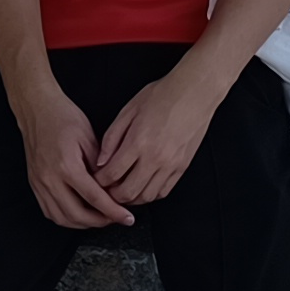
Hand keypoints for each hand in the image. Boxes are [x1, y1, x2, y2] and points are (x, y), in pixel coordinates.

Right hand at [16, 87, 132, 231]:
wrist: (37, 108)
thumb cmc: (62, 117)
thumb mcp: (89, 136)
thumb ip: (101, 165)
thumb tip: (111, 187)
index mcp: (66, 166)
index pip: (94, 198)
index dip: (113, 211)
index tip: (127, 218)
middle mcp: (50, 178)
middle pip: (77, 215)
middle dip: (100, 222)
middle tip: (116, 219)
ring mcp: (40, 183)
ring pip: (61, 218)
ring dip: (83, 223)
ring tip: (100, 218)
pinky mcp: (35, 184)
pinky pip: (50, 211)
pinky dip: (66, 218)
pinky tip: (78, 214)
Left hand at [87, 69, 222, 209]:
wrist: (194, 92)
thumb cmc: (161, 96)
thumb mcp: (128, 111)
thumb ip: (112, 138)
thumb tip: (101, 161)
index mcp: (138, 142)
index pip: (112, 174)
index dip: (99, 181)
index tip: (95, 179)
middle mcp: (155, 158)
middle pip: (127, 192)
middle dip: (112, 195)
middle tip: (106, 189)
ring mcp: (171, 165)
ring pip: (146, 197)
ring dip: (131, 198)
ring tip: (123, 189)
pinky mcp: (182, 167)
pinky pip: (163, 192)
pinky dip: (149, 194)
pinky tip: (142, 186)